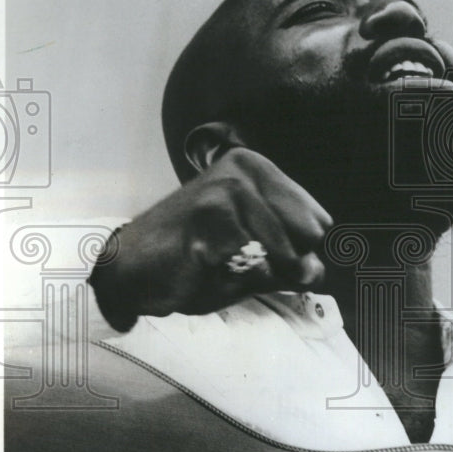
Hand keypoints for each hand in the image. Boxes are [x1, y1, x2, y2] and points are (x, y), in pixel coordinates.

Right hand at [89, 147, 332, 330]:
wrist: (132, 269)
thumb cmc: (196, 257)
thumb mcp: (254, 255)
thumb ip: (293, 261)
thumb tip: (318, 269)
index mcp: (257, 169)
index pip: (320, 223)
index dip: (298, 252)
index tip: (259, 249)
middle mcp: (243, 171)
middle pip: (309, 238)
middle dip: (282, 263)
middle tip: (238, 259)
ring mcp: (225, 193)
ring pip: (285, 255)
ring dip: (255, 274)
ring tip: (219, 262)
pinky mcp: (209, 222)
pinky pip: (255, 270)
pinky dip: (234, 282)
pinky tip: (203, 266)